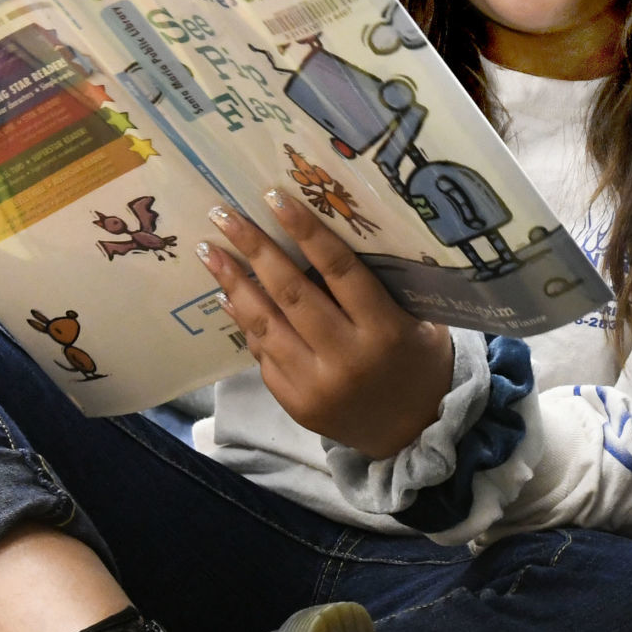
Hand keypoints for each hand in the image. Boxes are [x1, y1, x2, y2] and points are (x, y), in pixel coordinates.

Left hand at [196, 189, 453, 458]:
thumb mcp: (418, 320)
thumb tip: (323, 241)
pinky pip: (264, 355)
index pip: (339, 270)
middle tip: (224, 214)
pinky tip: (228, 295)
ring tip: (210, 250)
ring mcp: (317, 384)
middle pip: (292, 293)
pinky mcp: (297, 404)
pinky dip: (244, 322)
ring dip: (234, 283)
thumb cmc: (420, 363)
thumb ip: (380, 288)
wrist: (415, 434)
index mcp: (385, 330)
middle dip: (255, 249)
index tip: (274, 197)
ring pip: (267, 324)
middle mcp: (348, 357)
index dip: (305, 231)